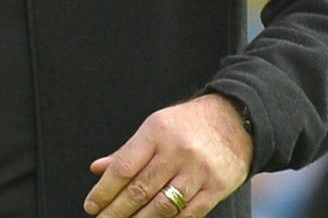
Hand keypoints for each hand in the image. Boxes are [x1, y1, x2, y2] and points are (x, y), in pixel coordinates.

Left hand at [85, 94, 252, 217]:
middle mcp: (177, 151)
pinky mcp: (217, 187)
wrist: (236, 119)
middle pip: (140, 189)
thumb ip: (128, 151)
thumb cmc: (187, 125)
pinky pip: (189, 214)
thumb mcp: (155, 127)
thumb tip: (98, 170)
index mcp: (156, 132)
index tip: (91, 206)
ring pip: (163, 205)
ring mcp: (199, 170)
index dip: (105, 190)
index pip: (124, 167)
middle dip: (117, 211)